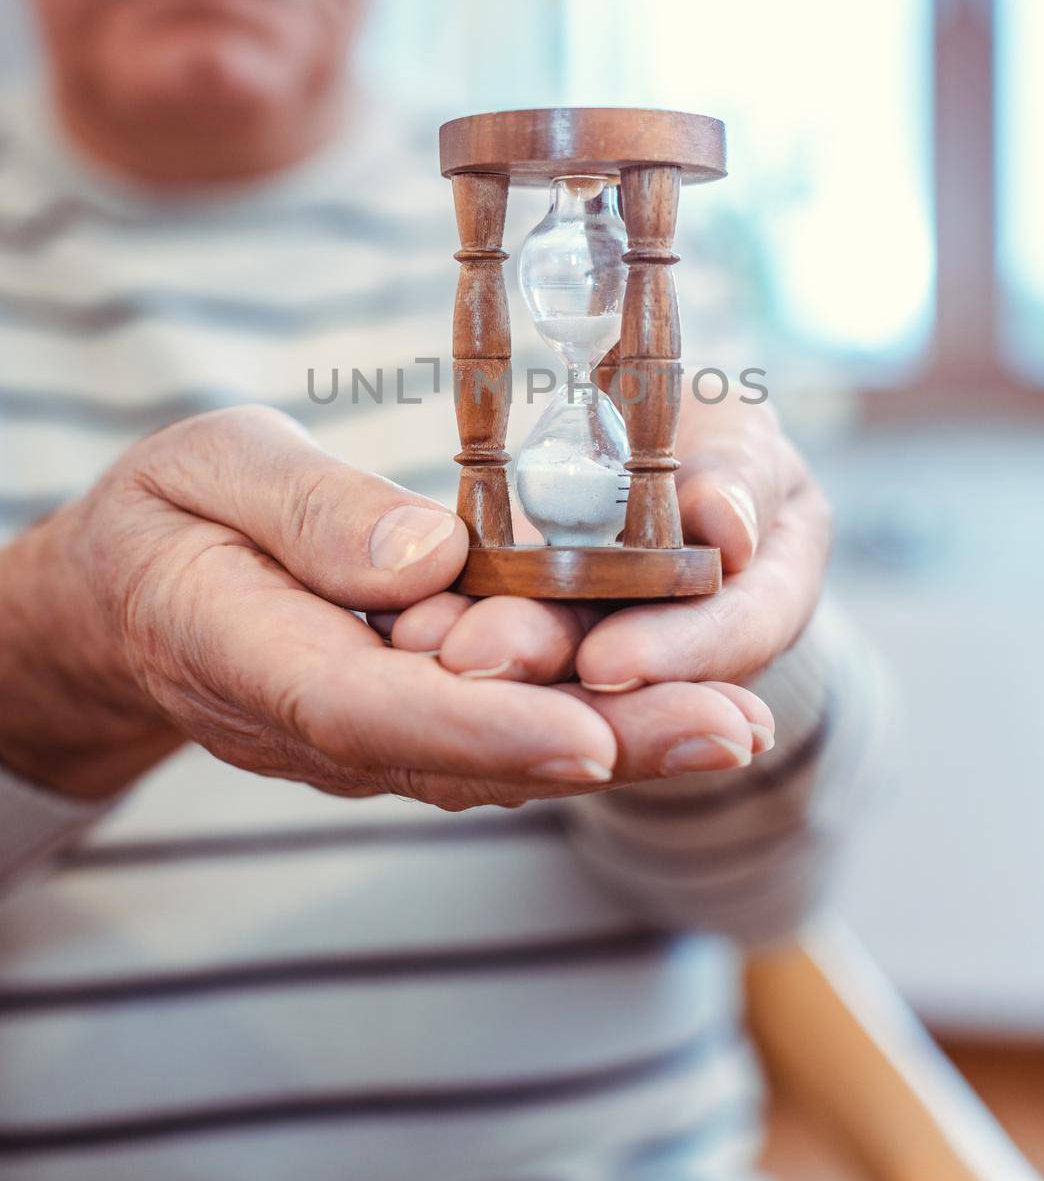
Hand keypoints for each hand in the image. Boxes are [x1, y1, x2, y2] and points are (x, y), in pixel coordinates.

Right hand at [0, 405, 771, 809]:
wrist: (126, 596)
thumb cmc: (169, 514)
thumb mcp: (212, 468)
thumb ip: (308, 514)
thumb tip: (431, 560)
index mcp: (248, 654)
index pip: (368, 712)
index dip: (480, 728)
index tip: (587, 736)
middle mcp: (314, 723)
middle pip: (463, 755)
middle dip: (604, 747)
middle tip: (732, 730)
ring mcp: (362, 735)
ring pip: (494, 756)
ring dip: (619, 745)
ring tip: (735, 723)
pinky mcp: (399, 720)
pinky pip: (493, 731)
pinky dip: (585, 721)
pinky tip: (676, 707)